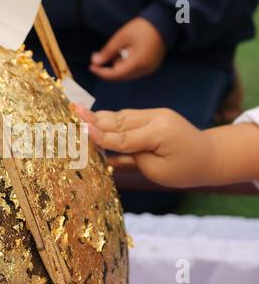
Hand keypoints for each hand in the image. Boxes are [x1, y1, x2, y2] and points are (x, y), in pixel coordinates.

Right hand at [71, 103, 218, 187]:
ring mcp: (154, 114)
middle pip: (118, 120)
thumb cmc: (185, 170)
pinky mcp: (153, 116)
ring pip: (120, 116)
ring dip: (99, 118)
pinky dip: (111, 122)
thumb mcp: (157, 170)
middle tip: (71, 113)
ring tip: (78, 114)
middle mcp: (155, 118)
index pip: (122, 137)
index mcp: (158, 133)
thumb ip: (131, 158)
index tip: (80, 129)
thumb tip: (106, 154)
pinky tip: (95, 121)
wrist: (211, 156)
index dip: (100, 135)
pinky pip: (127, 119)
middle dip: (94, 119)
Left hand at [90, 17, 166, 80]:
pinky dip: (126, 66)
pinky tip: (124, 54)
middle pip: (120, 77)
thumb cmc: (142, 28)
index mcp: (137, 63)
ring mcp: (149, 70)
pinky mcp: (151, 67)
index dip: (101, 72)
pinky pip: (134, 71)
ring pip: (127, 75)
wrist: (164, 23)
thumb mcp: (121, 37)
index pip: (114, 75)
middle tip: (99, 59)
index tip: (91, 66)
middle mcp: (144, 70)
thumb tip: (95, 62)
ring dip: (118, 67)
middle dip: (108, 70)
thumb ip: (108, 51)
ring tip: (116, 52)